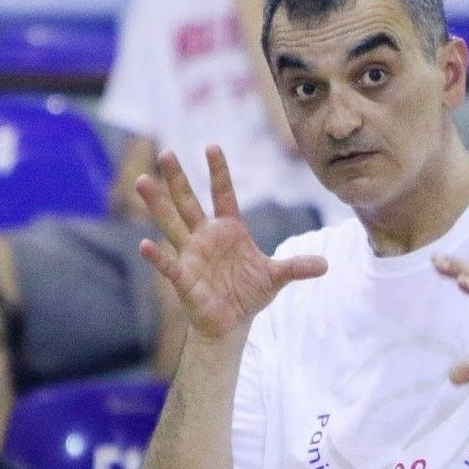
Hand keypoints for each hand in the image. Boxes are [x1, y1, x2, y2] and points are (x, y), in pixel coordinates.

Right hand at [137, 146, 326, 339]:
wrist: (232, 323)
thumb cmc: (249, 293)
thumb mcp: (276, 277)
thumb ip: (296, 267)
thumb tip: (326, 265)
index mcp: (229, 229)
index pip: (222, 194)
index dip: (218, 172)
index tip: (211, 146)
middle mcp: (205, 236)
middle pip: (188, 202)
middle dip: (177, 179)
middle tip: (166, 153)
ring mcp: (191, 255)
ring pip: (171, 224)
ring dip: (157, 204)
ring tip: (142, 181)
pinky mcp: (184, 278)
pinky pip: (168, 264)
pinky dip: (157, 256)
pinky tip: (144, 245)